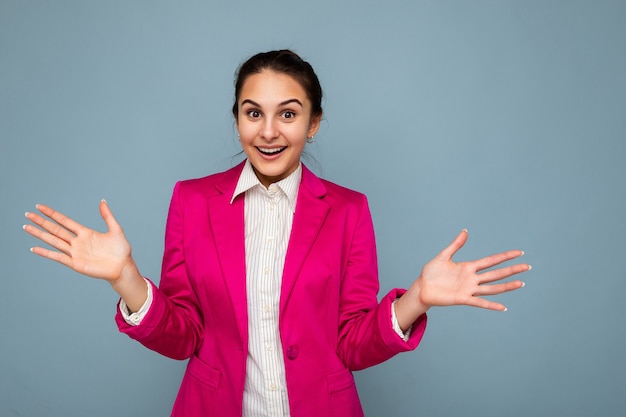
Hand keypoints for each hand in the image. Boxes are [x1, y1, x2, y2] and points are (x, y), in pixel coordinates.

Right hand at [24, 200, 134, 282]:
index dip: (52, 214)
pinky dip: (46, 253)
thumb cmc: (121, 250)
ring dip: (39, 235)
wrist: (123, 267)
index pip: (64, 221)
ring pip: (53, 241)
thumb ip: (107, 216)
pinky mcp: (75, 264)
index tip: (40, 207)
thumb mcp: (115, 230)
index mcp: (85, 233)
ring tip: (26, 227)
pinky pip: (58, 257)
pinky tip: (34, 248)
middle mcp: (77, 242)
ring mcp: (75, 253)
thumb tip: (102, 201)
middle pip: (55, 230)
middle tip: (27, 214)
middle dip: (41, 222)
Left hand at [395, 230, 529, 329]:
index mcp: (469, 267)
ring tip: (522, 283)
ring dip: (506, 286)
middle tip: (527, 266)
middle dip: (512, 270)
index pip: (491, 260)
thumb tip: (465, 231)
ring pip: (492, 287)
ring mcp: (469, 289)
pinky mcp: (462, 298)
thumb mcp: (443, 256)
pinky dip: (491, 305)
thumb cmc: (431, 273)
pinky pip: (479, 302)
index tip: (519, 253)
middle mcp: (472, 278)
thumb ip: (456, 245)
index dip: (505, 256)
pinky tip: (503, 307)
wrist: (422, 288)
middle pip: (496, 273)